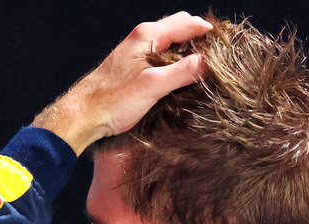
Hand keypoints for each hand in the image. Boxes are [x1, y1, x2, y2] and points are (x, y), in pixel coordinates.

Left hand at [32, 12, 210, 154]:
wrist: (82, 114)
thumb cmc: (112, 100)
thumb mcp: (153, 86)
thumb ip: (182, 72)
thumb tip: (209, 62)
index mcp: (148, 35)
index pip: (187, 23)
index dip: (208, 33)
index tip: (226, 46)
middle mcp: (142, 38)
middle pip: (180, 28)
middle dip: (199, 38)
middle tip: (217, 56)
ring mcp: (136, 51)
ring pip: (171, 42)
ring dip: (187, 50)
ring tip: (204, 67)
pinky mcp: (133, 66)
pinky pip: (161, 55)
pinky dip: (175, 60)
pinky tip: (181, 75)